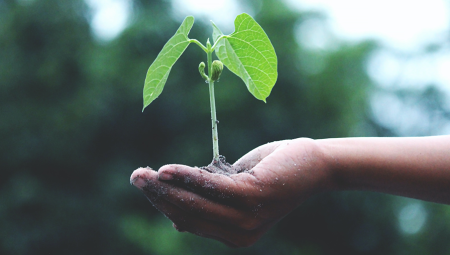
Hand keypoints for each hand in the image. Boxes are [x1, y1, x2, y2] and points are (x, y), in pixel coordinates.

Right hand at [130, 138, 332, 246]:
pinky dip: (187, 177)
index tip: (146, 186)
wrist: (314, 164)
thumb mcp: (236, 190)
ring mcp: (247, 218)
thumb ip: (210, 202)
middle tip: (135, 177)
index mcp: (234, 235)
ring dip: (166, 187)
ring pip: (196, 203)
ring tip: (143, 174)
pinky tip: (166, 170)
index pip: (190, 221)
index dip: (165, 204)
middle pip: (188, 214)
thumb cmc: (272, 173)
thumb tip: (176, 219)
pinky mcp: (253, 197)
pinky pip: (211, 187)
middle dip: (158, 196)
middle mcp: (240, 234)